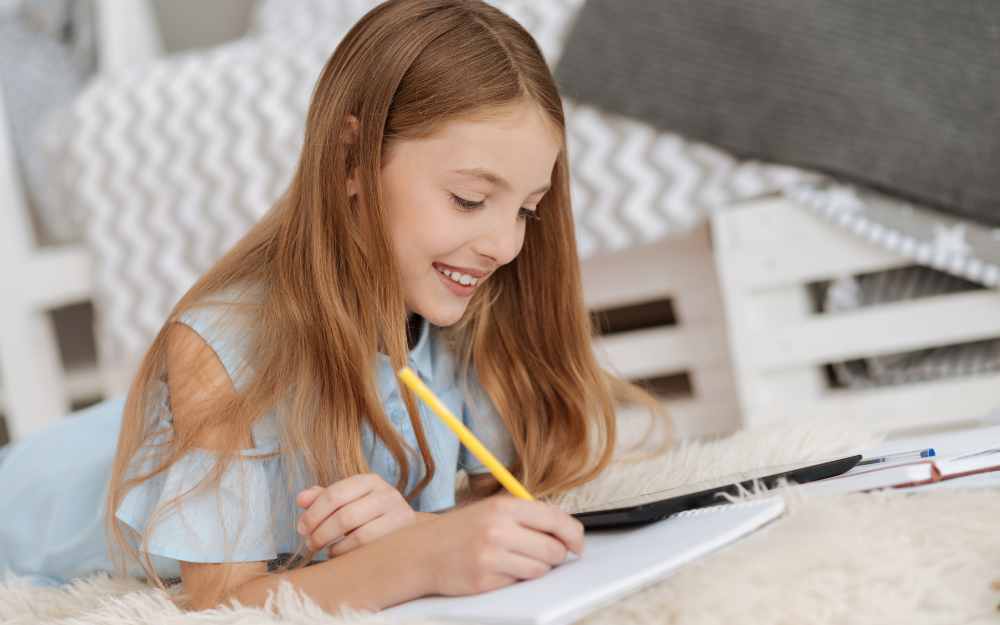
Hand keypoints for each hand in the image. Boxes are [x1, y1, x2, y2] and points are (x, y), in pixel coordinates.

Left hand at [296, 473, 417, 556]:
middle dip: (321, 532)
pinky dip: (348, 553)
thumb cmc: (369, 514)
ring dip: (334, 546)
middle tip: (310, 543)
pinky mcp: (402, 536)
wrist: (406, 528)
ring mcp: (399, 515)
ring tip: (324, 549)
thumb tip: (301, 499)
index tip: (301, 528)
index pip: (335, 494)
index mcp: (370, 480)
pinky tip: (340, 553)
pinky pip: (370, 549)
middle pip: (345, 516)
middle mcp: (387, 494)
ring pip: (358, 535)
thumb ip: (323, 498)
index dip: (313, 514)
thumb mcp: (347, 500)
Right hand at [409, 494, 584, 596]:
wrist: (421, 552)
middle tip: (545, 554)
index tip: (578, 543)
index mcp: (503, 507)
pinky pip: (519, 584)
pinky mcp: (485, 581)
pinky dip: (515, 580)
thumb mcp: (490, 511)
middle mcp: (498, 529)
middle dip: (555, 555)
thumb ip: (525, 517)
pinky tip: (498, 570)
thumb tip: (565, 532)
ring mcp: (491, 556)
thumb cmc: (460, 531)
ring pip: (540, 570)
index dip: (573, 534)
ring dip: (536, 569)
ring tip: (517, 561)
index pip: (555, 519)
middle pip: (552, 549)